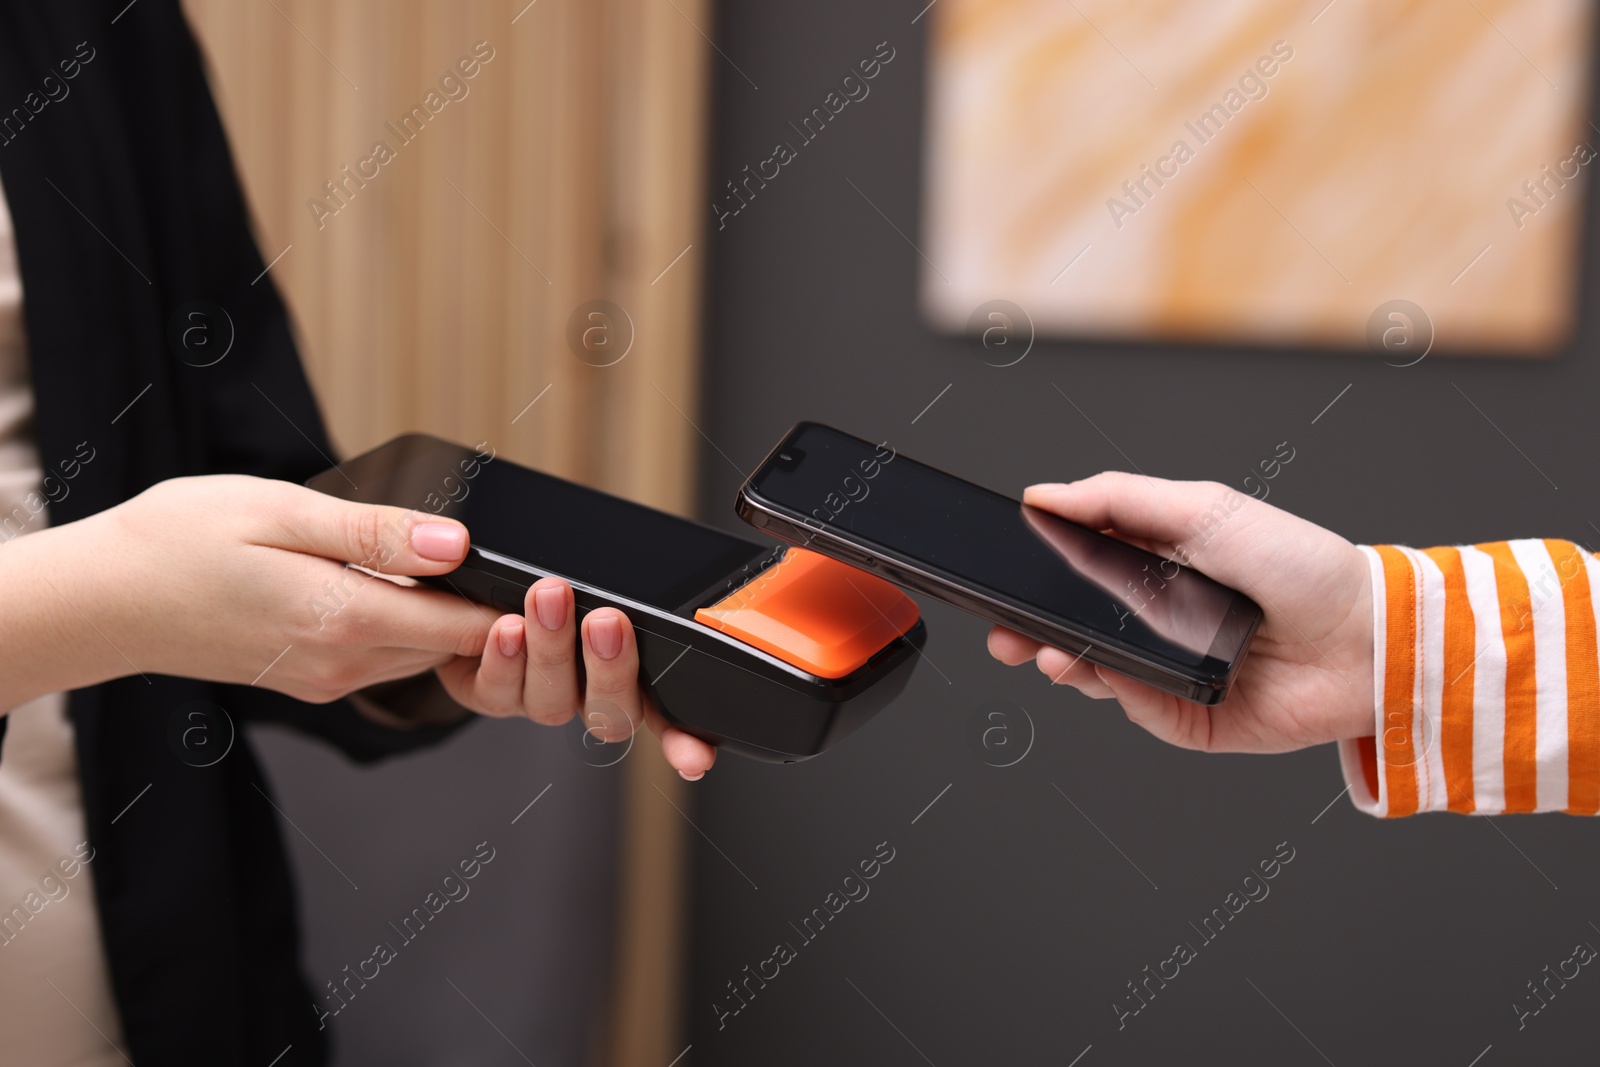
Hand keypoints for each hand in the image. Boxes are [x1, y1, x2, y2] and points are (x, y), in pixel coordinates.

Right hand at [1, 475, 712, 776]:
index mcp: (339, 620)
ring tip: (517, 586)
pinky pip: (391, 656)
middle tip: (569, 590)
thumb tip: (463, 544)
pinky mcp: (315, 677)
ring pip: (430, 655)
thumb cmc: (179, 540)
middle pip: (459, 649)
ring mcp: (328, 677)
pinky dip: (424, 630)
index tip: (579, 593)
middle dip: (516, 625)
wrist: (102, 599)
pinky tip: (430, 591)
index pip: (464, 626)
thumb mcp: (278, 510)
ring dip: (470, 627)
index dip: (528, 614)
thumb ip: (376, 532)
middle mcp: (342, 662)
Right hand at [987, 472, 1374, 752]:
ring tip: (1052, 654)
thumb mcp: (1204, 509)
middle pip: (1080, 631)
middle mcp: (1166, 623)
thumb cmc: (1304, 567)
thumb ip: (1120, 499)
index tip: (1004, 575)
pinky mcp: (1198, 719)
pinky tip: (1114, 676)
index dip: (1041, 576)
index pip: (1083, 573)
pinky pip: (1144, 714)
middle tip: (1005, 632)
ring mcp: (1179, 673)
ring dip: (1069, 666)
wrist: (1371, 638)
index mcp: (1162, 569)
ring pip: (1101, 676)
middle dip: (1034, 632)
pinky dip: (1124, 697)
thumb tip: (1046, 494)